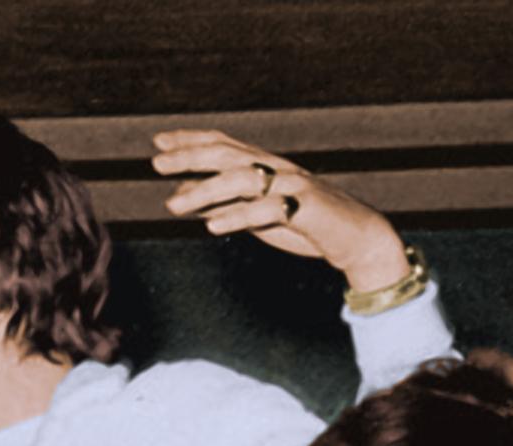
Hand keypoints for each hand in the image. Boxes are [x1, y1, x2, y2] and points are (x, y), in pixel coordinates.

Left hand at [152, 130, 411, 295]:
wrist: (356, 238)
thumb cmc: (304, 224)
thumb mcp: (254, 213)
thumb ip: (223, 200)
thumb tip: (183, 190)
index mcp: (266, 166)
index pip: (224, 145)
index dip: (192, 140)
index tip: (158, 141)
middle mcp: (278, 169)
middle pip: (229, 154)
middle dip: (191, 156)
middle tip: (156, 164)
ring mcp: (293, 186)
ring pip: (244, 179)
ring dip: (205, 192)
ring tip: (172, 206)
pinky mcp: (306, 208)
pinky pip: (267, 210)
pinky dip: (237, 217)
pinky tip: (211, 225)